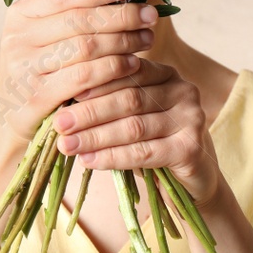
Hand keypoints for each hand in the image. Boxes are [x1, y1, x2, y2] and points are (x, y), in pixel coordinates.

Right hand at [0, 0, 160, 143]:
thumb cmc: (40, 71)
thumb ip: (74, 13)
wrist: (9, 119)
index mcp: (20, 14)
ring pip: (86, 47)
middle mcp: (17, 38)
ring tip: (146, 40)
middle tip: (150, 17)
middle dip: (121, 15)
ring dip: (123, 42)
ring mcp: (25, 68)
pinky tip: (133, 65)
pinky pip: (85, 78)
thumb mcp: (45, 37)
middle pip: (80, 19)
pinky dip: (114, 69)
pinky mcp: (38, 96)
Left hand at [52, 58, 222, 205]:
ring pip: (134, 126)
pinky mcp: (191, 149)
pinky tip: (89, 161)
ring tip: (67, 145)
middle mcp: (184, 90)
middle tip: (59, 123)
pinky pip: (143, 153)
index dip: (93, 82)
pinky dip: (112, 157)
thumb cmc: (154, 143)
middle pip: (129, 98)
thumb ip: (110, 104)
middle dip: (90, 112)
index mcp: (167, 73)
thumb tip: (63, 105)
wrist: (193, 180)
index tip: (62, 94)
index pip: (126, 72)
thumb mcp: (133, 117)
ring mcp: (192, 119)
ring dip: (96, 136)